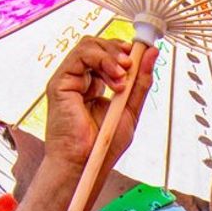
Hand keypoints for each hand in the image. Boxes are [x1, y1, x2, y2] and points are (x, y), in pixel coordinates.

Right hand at [44, 36, 157, 178]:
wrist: (85, 165)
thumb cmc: (103, 146)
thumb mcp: (130, 110)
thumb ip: (140, 83)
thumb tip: (152, 53)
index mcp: (94, 86)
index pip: (107, 55)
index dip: (123, 50)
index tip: (140, 54)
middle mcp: (80, 80)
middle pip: (97, 45)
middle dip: (118, 50)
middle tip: (131, 65)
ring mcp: (69, 80)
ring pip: (89, 46)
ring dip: (111, 56)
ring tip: (122, 76)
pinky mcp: (60, 82)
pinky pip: (80, 55)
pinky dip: (101, 60)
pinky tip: (114, 79)